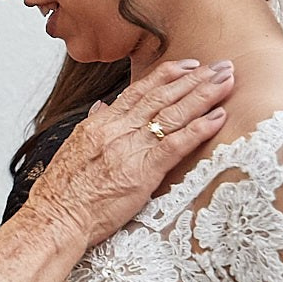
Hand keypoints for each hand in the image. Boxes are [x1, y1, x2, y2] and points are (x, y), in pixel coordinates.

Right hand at [20, 58, 234, 251]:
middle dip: (194, 78)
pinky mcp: (143, 172)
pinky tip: (218, 117)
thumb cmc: (62, 192)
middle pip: (161, 96)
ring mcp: (131, 149)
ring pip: (173, 114)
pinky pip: (176, 145)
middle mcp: (117, 130)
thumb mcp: (73, 149)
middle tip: (220, 65)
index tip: (188, 65)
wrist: (56, 217)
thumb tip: (101, 107)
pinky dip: (199, 129)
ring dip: (203, 95)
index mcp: (101, 124)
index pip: (138, 92)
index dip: (166, 76)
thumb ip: (93, 125)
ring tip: (226, 80)